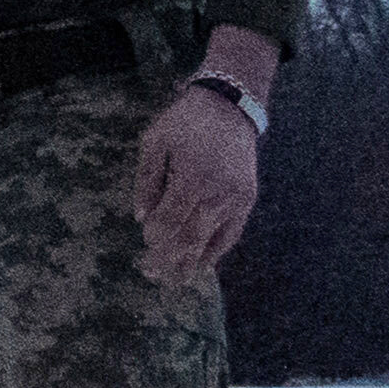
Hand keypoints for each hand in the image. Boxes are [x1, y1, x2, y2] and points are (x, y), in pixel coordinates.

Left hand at [129, 31, 274, 283]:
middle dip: (169, 259)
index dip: (156, 237)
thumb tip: (141, 218)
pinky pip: (232, 233)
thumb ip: (147, 181)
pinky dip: (216, 250)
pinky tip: (201, 263)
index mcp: (192, 178)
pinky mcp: (247, 199)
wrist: (229, 107)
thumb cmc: (184, 123)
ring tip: (174, 281)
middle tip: (150, 276)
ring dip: (191, 262)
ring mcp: (236, 198)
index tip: (145, 244)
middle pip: (191, 237)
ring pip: (213, 240)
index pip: (171, 220)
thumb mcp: (154, 143)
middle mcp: (218, 193)